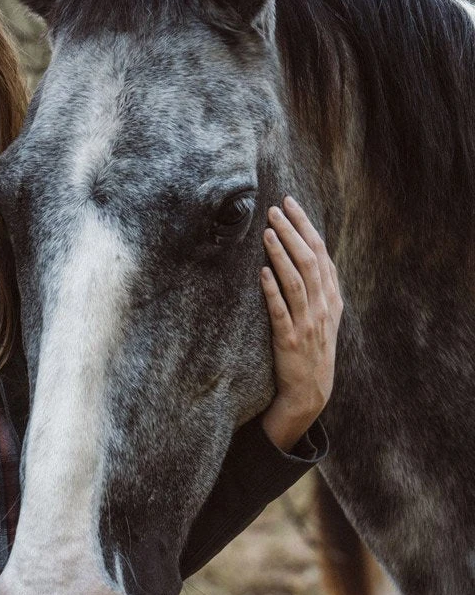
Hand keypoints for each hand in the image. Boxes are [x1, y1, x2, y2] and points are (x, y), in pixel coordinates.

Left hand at [259, 195, 342, 450]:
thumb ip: (316, 286)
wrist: (309, 391)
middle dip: (292, 231)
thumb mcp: (322, 315)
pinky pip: (281, 311)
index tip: (290, 203)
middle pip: (309, 260)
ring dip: (281, 254)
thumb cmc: (311, 348)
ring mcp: (307, 323)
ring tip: (267, 232)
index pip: (320, 252)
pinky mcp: (289, 340)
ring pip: (296, 281)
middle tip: (274, 209)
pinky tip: (262, 272)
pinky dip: (272, 290)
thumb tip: (303, 251)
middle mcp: (322, 307)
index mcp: (331, 297)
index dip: (306, 226)